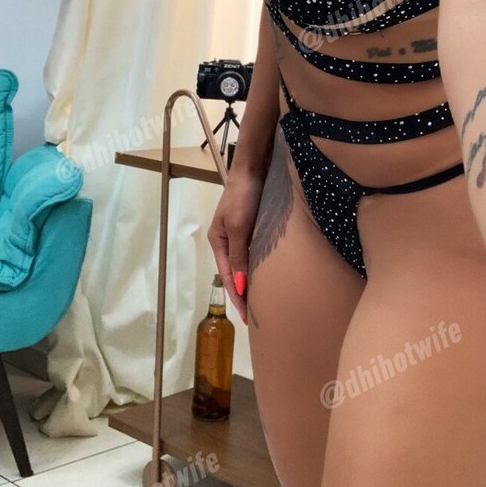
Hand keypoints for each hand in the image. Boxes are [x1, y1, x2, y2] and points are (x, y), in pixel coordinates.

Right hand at [207, 169, 265, 324]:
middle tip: (256, 314)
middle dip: (243, 293)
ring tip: (262, 299)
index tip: (248, 318)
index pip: (227, 277)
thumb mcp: (238, 227)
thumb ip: (238, 256)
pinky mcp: (252, 225)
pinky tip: (267, 273)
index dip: (237, 298)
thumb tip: (239, 286)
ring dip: (251, 280)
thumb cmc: (243, 197)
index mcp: (218, 241)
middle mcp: (226, 240)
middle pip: (234, 273)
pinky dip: (258, 265)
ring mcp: (239, 232)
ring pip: (244, 263)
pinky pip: (253, 252)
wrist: (253, 168)